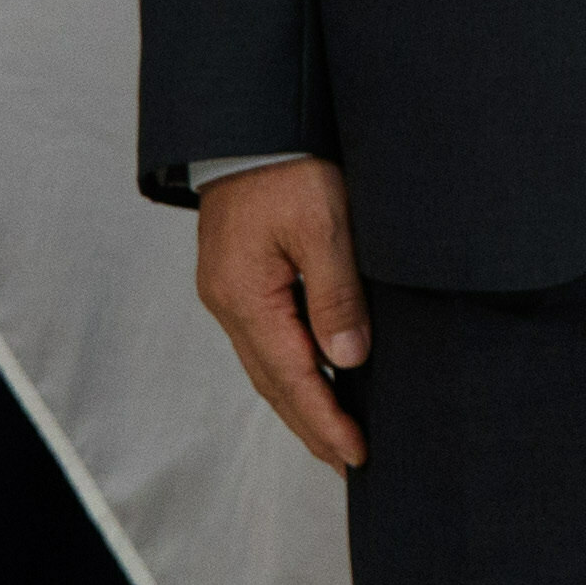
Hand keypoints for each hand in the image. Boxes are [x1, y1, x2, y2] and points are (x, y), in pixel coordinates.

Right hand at [193, 160, 367, 469]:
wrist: (251, 123)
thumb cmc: (290, 166)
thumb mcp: (325, 226)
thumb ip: (335, 294)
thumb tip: (348, 359)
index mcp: (245, 296)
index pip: (290, 377)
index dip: (324, 419)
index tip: (355, 454)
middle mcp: (230, 302)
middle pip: (273, 381)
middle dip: (311, 424)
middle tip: (349, 460)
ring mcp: (231, 290)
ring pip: (267, 362)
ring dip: (301, 400)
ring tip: (336, 433)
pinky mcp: (240, 275)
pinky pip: (267, 336)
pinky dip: (293, 366)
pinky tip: (318, 374)